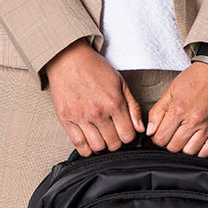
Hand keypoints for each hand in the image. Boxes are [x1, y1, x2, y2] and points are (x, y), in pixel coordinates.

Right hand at [43, 38, 144, 155]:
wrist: (68, 58)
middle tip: (113, 134)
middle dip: (117, 141)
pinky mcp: (67, 120)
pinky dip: (86, 149)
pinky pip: (79, 145)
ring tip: (102, 137)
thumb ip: (132, 106)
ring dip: (102, 146)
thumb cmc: (94, 68)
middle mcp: (98, 112)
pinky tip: (90, 142)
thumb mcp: (120, 82)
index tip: (125, 132)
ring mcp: (81, 117)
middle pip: (114, 144)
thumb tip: (140, 128)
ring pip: (98, 147)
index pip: (128, 136)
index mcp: (114, 103)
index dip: (129, 136)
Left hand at [145, 62, 207, 156]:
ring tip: (187, 136)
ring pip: (190, 152)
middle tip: (174, 133)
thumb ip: (157, 112)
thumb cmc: (197, 78)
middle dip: (171, 142)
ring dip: (186, 147)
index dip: (158, 138)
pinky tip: (199, 142)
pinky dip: (202, 151)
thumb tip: (150, 131)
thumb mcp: (171, 91)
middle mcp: (194, 119)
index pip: (160, 139)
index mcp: (179, 109)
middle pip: (174, 148)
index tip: (162, 133)